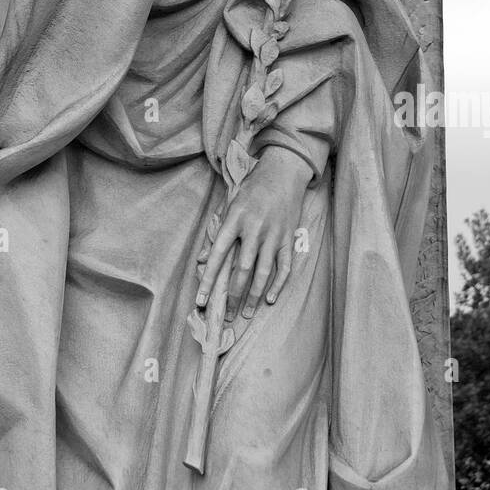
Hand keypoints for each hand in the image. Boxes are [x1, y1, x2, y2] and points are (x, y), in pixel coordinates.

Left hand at [195, 147, 312, 321]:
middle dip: (232, 295)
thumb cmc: (251, 189)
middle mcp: (254, 228)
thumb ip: (216, 231)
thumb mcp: (229, 204)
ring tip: (244, 314)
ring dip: (252, 296)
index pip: (217, 254)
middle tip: (225, 315)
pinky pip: (284, 267)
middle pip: (241, 269)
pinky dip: (278, 285)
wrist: (282, 173)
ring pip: (262, 272)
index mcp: (235, 219)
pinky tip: (269, 299)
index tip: (201, 300)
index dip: (208, 279)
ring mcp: (273, 235)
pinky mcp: (288, 239)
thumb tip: (200, 259)